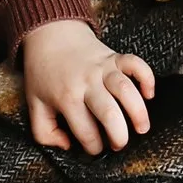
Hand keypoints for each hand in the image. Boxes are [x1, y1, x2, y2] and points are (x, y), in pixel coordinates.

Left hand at [20, 18, 157, 152]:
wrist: (49, 34)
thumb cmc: (42, 73)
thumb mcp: (34, 104)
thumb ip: (44, 132)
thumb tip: (67, 146)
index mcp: (66, 98)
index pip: (86, 131)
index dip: (93, 147)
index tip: (95, 148)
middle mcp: (87, 83)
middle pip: (109, 113)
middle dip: (119, 136)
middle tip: (120, 144)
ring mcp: (103, 68)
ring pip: (126, 90)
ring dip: (138, 112)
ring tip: (142, 128)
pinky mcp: (114, 57)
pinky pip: (136, 64)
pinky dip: (147, 78)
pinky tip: (148, 94)